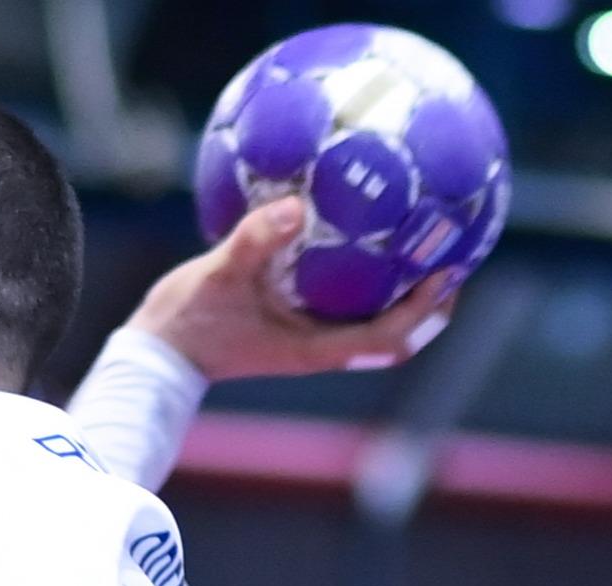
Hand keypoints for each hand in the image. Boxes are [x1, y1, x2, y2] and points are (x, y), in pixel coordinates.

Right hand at [127, 197, 457, 380]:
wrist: (158, 353)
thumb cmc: (188, 321)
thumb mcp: (219, 274)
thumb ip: (256, 240)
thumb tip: (295, 206)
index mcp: (315, 347)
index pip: (389, 336)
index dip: (424, 308)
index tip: (447, 272)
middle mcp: (321, 347)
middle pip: (397, 336)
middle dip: (431, 305)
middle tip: (454, 258)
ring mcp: (309, 340)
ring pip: (376, 324)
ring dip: (404, 295)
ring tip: (422, 251)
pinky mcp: (294, 328)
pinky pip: (348, 308)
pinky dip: (367, 284)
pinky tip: (361, 245)